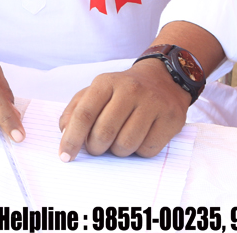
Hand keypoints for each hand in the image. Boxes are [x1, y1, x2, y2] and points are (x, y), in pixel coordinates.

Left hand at [58, 58, 189, 160]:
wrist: (162, 79)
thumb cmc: (122, 91)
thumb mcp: (96, 91)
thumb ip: (76, 109)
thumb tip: (65, 131)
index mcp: (106, 82)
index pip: (84, 114)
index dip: (72, 138)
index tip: (65, 156)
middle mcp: (130, 90)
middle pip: (104, 133)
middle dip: (95, 148)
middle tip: (96, 147)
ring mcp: (153, 103)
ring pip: (126, 145)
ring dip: (117, 151)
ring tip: (118, 141)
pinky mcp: (171, 119)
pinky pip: (148, 149)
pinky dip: (138, 151)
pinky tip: (139, 138)